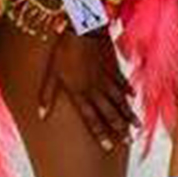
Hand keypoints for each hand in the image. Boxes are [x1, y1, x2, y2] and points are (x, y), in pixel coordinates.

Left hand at [36, 31, 134, 151]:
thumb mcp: (51, 73)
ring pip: (119, 101)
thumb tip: (41, 115)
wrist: (84, 29)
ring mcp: (106, 79)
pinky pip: (122, 83)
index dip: (100, 133)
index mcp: (80, 93)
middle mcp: (96, 90)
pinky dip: (128, 91)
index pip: (91, 118)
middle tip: (129, 141)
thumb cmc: (64, 51)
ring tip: (136, 127)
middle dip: (119, 128)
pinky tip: (133, 98)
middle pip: (110, 113)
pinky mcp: (113, 67)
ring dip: (128, 114)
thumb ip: (47, 96)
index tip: (108, 147)